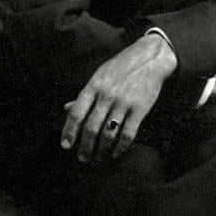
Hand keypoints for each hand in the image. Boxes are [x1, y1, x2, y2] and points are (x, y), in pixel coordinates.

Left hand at [61, 32, 177, 161]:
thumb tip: (66, 109)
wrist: (150, 57)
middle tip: (83, 158)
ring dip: (101, 150)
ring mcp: (124, 102)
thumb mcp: (99, 76)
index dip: (69, 131)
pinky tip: (116, 152)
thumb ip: (84, 95)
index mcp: (94, 86)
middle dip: (85, 147)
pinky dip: (121, 147)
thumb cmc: (121, 67)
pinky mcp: (140, 108)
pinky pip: (128, 133)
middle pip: (91, 127)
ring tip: (98, 158)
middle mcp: (107, 95)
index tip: (66, 145)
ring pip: (108, 133)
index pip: (76, 113)